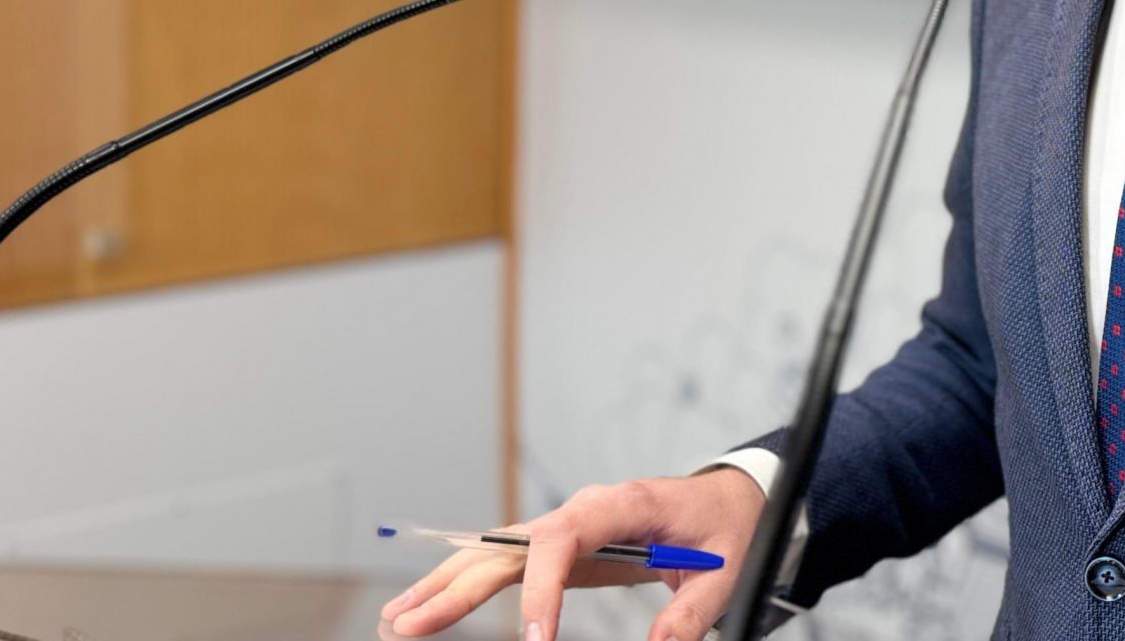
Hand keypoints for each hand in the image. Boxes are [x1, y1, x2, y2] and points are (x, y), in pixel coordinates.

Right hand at [380, 466, 766, 640]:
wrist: (728, 497)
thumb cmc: (725, 528)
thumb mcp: (723, 572)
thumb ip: (690, 613)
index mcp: (623, 504)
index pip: (563, 538)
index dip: (540, 587)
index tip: (534, 638)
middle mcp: (583, 510)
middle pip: (509, 546)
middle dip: (458, 587)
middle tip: (409, 626)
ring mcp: (566, 526)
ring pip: (493, 552)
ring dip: (443, 585)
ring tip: (396, 621)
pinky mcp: (559, 546)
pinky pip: (505, 564)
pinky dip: (463, 584)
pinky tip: (425, 607)